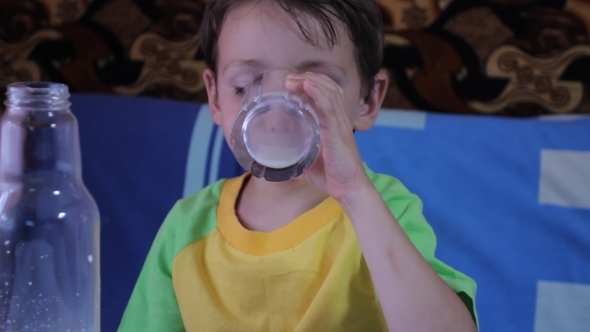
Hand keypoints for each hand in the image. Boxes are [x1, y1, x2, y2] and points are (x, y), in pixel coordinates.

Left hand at [284, 72, 371, 201]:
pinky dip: (318, 93)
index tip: (294, 81)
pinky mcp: (338, 132)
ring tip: (293, 79)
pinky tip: (308, 85)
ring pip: (329, 92)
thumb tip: (278, 159)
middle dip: (309, 77)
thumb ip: (297, 156)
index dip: (313, 82)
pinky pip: (329, 107)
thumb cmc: (333, 175)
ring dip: (310, 81)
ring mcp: (340, 124)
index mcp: (334, 123)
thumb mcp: (310, 162)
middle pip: (329, 86)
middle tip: (289, 78)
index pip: (328, 93)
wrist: (349, 188)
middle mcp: (339, 119)